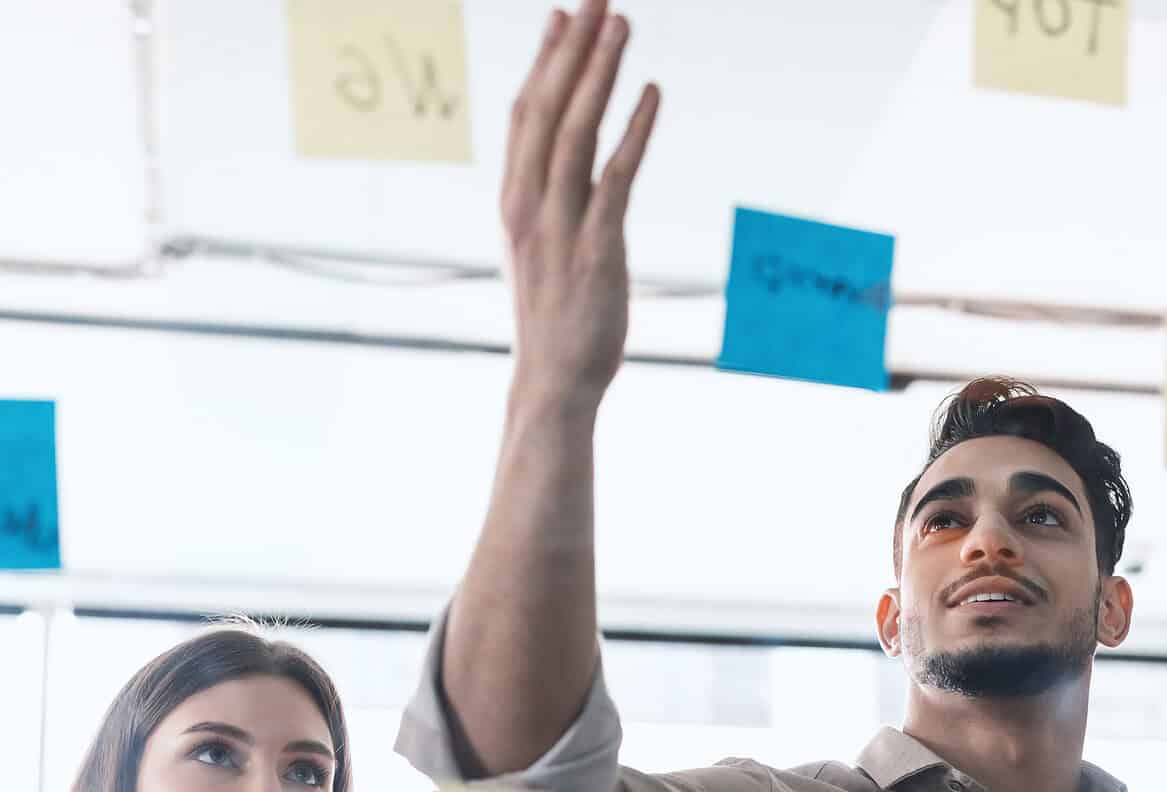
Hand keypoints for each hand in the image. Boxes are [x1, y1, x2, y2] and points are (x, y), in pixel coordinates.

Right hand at [499, 0, 659, 406]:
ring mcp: (561, 227)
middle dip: (571, 49)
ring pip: (575, 132)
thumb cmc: (553, 316)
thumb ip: (543, 200)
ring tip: (620, 22)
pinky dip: (634, 132)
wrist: (554, 381)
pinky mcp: (597, 250)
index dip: (544, 62)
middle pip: (546, 109)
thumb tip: (556, 161)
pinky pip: (616, 178)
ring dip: (599, 73)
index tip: (561, 15)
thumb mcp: (538, 247)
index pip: (524, 115)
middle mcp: (529, 205)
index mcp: (513, 201)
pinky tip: (652, 93)